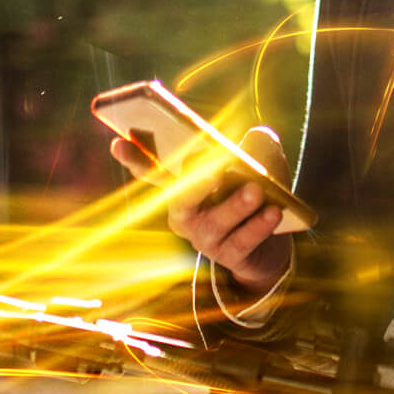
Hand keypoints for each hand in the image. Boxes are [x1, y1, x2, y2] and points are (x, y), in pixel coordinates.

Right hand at [109, 124, 292, 295]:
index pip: (155, 171)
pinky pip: (241, 241)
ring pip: (216, 222)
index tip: (119, 141)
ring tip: (256, 189)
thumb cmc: (255, 193)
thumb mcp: (261, 164)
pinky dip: (257, 226)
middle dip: (194, 183)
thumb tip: (258, 137)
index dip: (135, 159)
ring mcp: (205, 239)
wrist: (272, 244)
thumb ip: (258, 145)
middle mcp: (186, 215)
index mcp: (184, 187)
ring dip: (236, 205)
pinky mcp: (228, 257)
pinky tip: (274, 212)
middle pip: (182, 198)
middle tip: (213, 167)